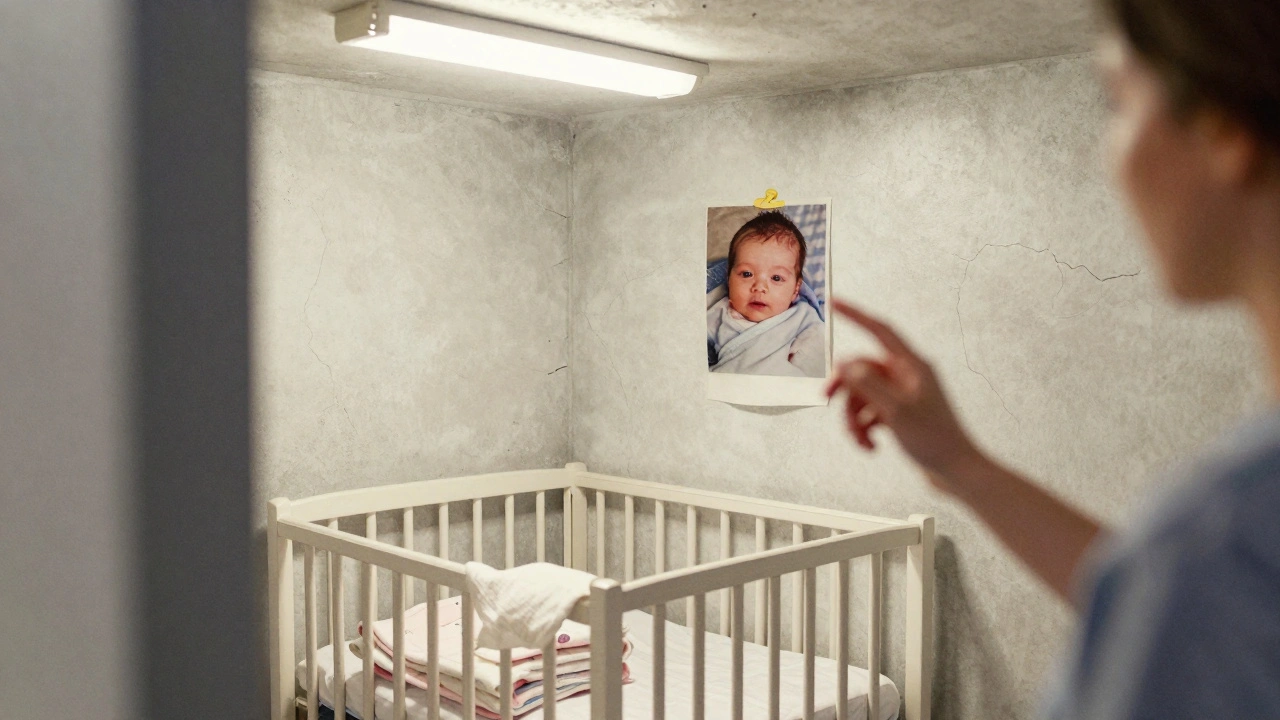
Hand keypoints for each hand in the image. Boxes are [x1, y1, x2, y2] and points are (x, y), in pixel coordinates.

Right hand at [826, 299, 982, 492]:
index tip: (834, 302)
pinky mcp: (899, 414)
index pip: (880, 331)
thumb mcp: (897, 411)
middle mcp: (907, 376)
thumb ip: (869, 385)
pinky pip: (869, 413)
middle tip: (826, 400)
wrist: (956, 471)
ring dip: (854, 419)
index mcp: (912, 366)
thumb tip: (845, 364)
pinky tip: (871, 447)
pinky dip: (864, 429)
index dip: (856, 315)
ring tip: (861, 441)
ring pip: (862, 395)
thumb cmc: (934, 440)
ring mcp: (902, 395)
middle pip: (862, 370)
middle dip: (844, 389)